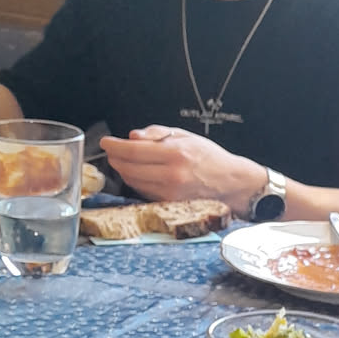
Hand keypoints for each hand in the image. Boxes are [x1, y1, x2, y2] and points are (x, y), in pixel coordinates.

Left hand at [101, 127, 264, 210]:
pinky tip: (141, 174)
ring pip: (133, 182)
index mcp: (176, 154)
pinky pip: (143, 192)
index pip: (133, 150)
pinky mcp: (169, 204)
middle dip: (116, 158)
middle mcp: (171, 176)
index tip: (106, 142)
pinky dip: (137, 182)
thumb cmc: (211, 158)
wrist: (232, 184)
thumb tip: (133, 136)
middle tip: (114, 151)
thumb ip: (157, 133)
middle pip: (128, 168)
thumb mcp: (186, 136)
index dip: (114, 146)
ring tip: (127, 161)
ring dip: (124, 170)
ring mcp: (169, 193)